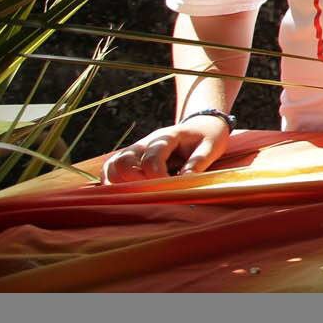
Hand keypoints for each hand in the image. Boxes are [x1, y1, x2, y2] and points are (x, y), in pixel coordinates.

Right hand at [102, 115, 231, 182]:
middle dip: (134, 182)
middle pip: (123, 161)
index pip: (151, 159)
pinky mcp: (131, 159)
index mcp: (167, 137)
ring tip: (139, 197)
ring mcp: (135, 150)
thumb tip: (184, 182)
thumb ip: (198, 162)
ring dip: (120, 185)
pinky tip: (128, 195)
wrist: (201, 125)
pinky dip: (113, 184)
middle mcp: (146, 142)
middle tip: (152, 194)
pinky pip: (111, 171)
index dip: (158, 178)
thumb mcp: (212, 146)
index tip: (170, 191)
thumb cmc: (208, 137)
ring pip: (112, 166)